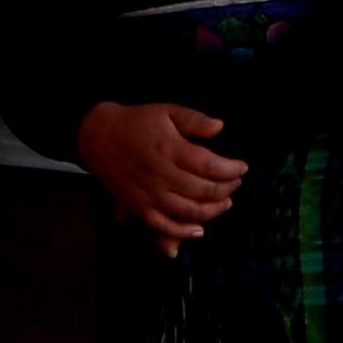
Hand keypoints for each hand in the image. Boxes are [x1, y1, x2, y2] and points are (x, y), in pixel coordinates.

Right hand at [77, 98, 249, 249]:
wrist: (99, 136)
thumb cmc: (137, 122)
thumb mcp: (166, 111)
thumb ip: (194, 120)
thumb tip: (220, 128)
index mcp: (170, 149)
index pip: (210, 166)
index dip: (232, 170)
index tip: (242, 167)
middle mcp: (161, 175)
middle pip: (204, 191)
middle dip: (227, 189)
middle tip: (236, 183)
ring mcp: (149, 194)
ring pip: (189, 211)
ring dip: (213, 211)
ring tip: (225, 203)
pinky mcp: (138, 207)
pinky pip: (163, 226)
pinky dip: (183, 231)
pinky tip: (199, 230)